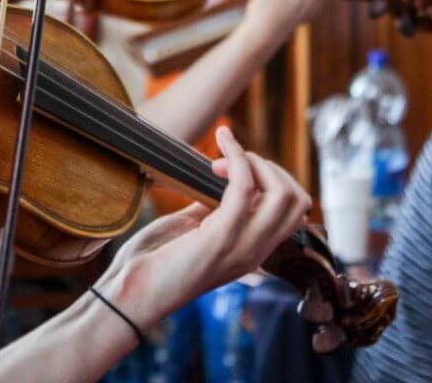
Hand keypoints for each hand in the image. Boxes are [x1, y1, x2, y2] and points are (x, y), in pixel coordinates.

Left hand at [98, 127, 310, 329]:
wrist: (134, 291)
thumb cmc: (155, 259)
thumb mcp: (194, 228)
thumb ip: (214, 208)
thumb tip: (224, 179)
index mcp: (252, 250)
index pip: (294, 212)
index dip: (273, 180)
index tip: (233, 169)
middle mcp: (256, 251)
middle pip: (297, 200)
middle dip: (269, 167)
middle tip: (229, 162)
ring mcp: (243, 247)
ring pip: (282, 193)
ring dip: (253, 160)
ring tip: (222, 153)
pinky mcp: (221, 237)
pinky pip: (244, 187)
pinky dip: (236, 157)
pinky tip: (221, 141)